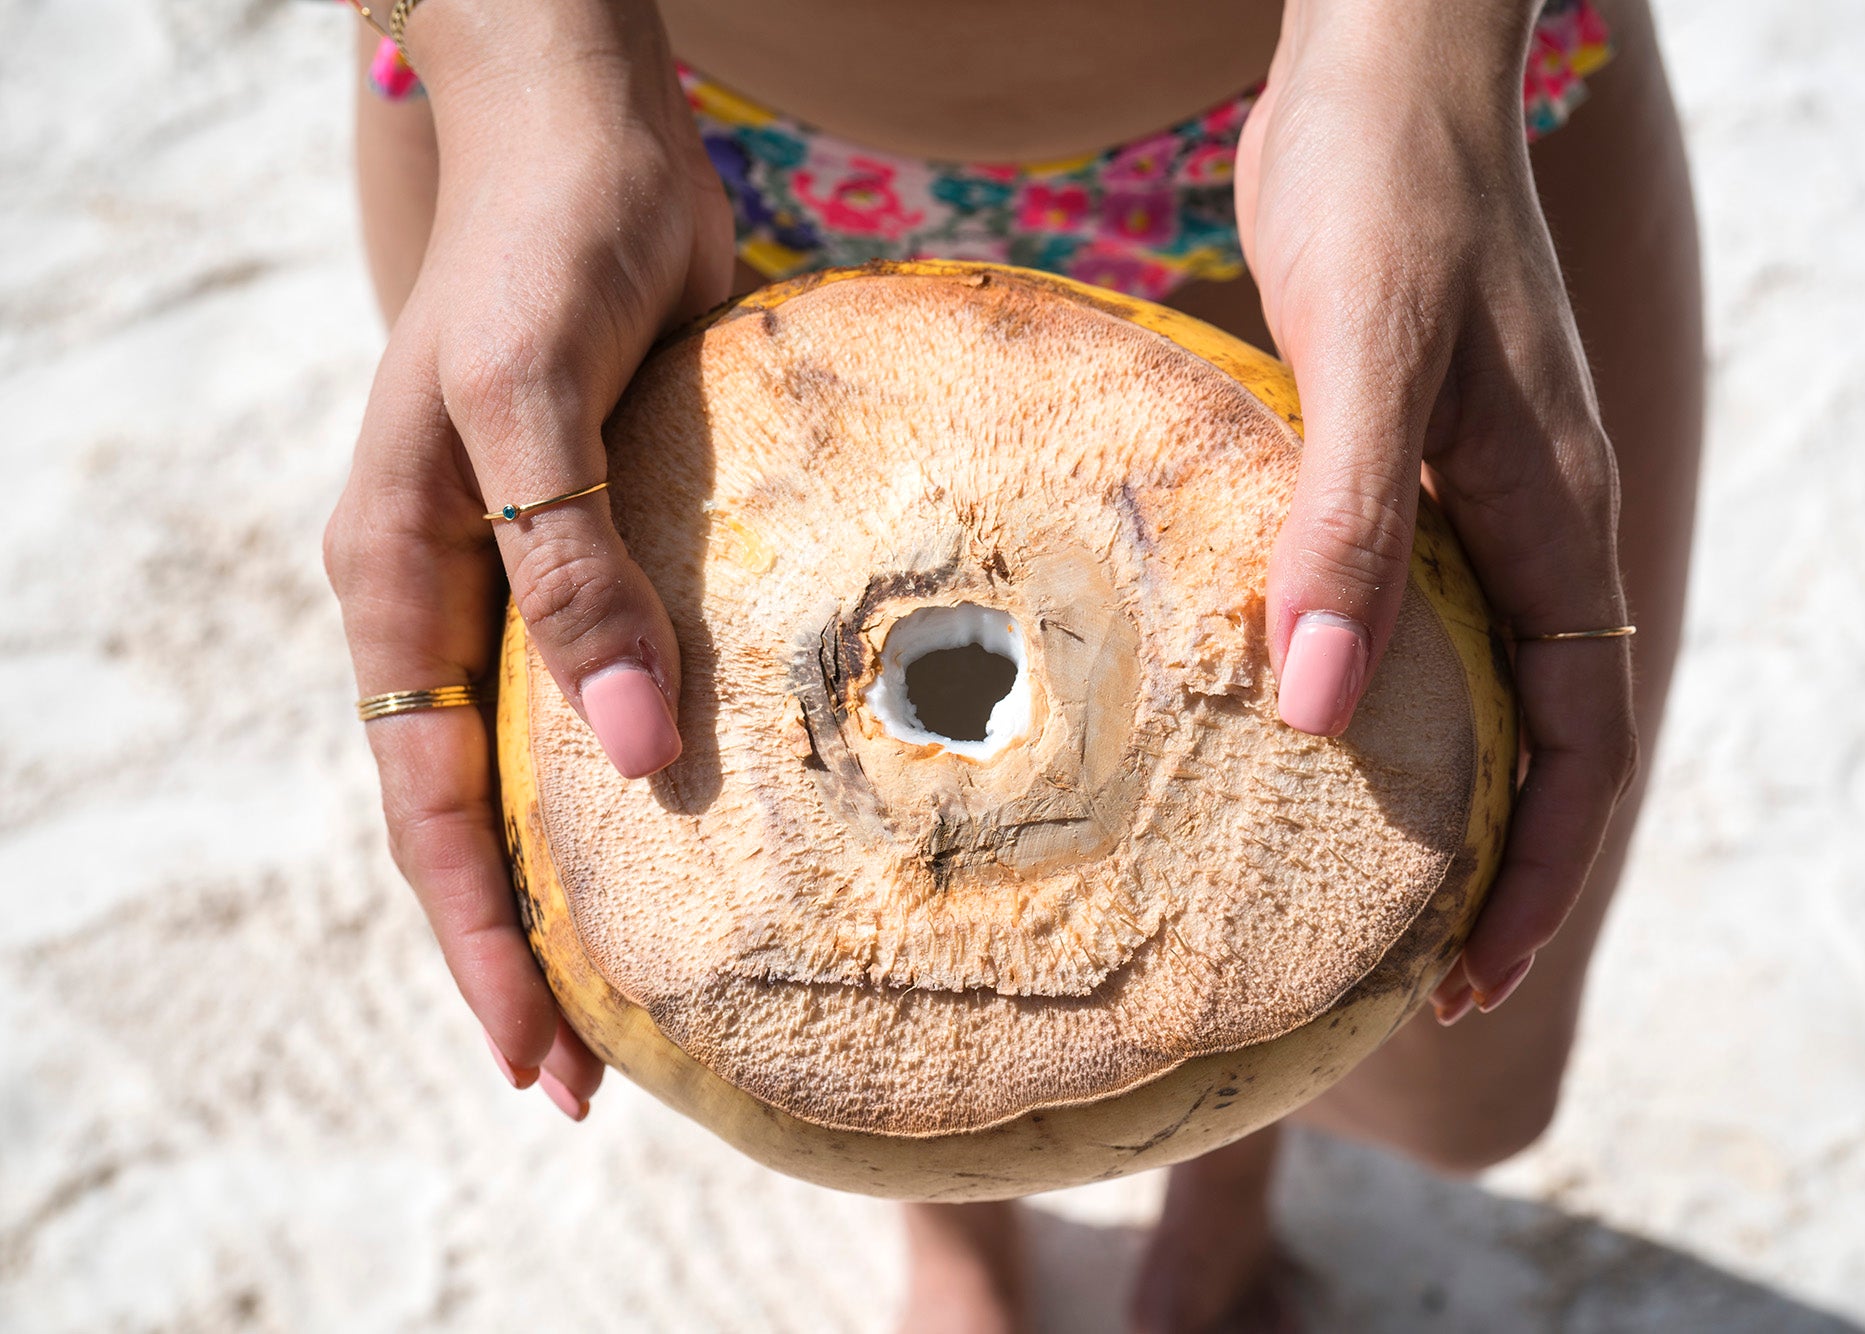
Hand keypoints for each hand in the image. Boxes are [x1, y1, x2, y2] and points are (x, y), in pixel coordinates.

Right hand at [323, 0, 733, 1112]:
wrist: (597, 138)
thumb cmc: (539, 244)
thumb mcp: (524, 402)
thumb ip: (570, 572)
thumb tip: (631, 761)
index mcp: (402, 583)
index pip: (431, 810)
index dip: (481, 945)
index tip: (543, 1066)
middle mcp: (466, 603)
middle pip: (490, 819)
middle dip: (533, 953)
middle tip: (600, 1083)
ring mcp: (550, 582)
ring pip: (567, 767)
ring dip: (608, 881)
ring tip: (671, 996)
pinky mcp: (631, 548)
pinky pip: (647, 680)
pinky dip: (679, 769)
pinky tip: (746, 829)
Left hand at [1237, 0, 1639, 1016]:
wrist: (1373, 66)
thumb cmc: (1388, 190)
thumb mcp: (1373, 356)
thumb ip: (1355, 524)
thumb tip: (1322, 706)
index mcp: (1550, 522)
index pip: (1580, 746)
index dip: (1538, 875)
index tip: (1464, 977)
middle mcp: (1517, 524)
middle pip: (1526, 738)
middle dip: (1479, 862)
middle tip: (1394, 967)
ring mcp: (1454, 492)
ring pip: (1454, 676)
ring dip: (1413, 779)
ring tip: (1331, 874)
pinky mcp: (1384, 456)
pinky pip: (1385, 599)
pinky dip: (1350, 674)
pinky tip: (1269, 706)